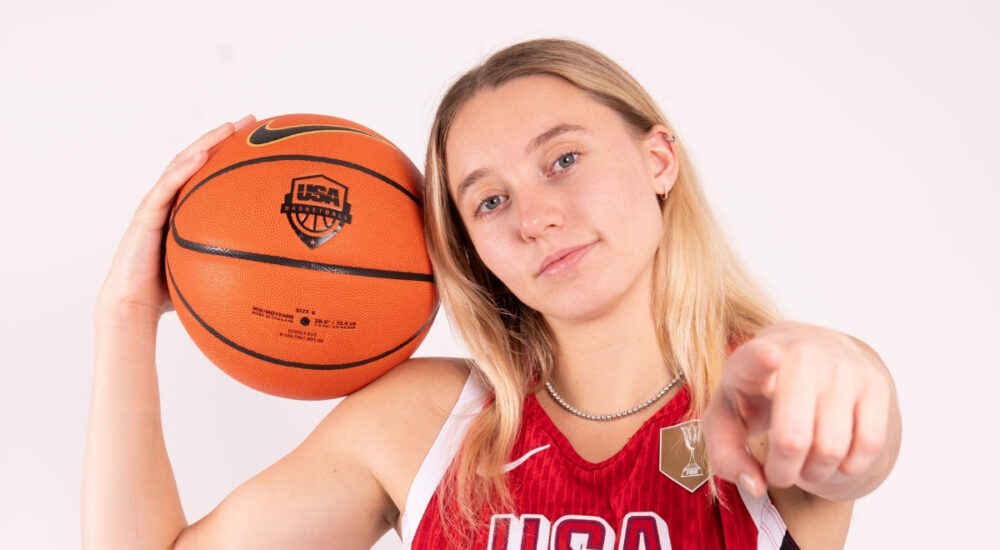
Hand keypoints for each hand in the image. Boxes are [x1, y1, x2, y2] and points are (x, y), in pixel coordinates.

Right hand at [95, 115, 256, 324]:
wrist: (135, 304)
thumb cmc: (172, 291)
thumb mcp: (212, 270)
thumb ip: (236, 261)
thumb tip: (281, 269)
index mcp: (186, 209)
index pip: (211, 173)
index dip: (233, 154)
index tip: (261, 139)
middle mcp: (172, 200)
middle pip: (199, 159)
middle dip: (224, 137)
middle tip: (252, 121)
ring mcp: (157, 204)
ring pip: (181, 164)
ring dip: (205, 143)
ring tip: (228, 127)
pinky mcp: (146, 214)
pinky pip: (166, 188)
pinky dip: (183, 170)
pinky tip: (200, 157)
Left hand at [702, 321, 896, 500]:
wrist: (805, 356)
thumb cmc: (756, 395)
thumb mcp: (726, 420)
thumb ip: (726, 457)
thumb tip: (756, 485)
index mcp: (751, 359)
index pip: (756, 357)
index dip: (762, 360)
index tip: (769, 358)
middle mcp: (801, 354)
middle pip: (793, 438)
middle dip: (783, 472)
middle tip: (779, 473)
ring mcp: (842, 366)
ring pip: (832, 449)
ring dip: (815, 473)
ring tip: (804, 464)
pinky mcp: (874, 382)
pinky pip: (870, 445)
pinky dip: (850, 467)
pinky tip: (834, 457)